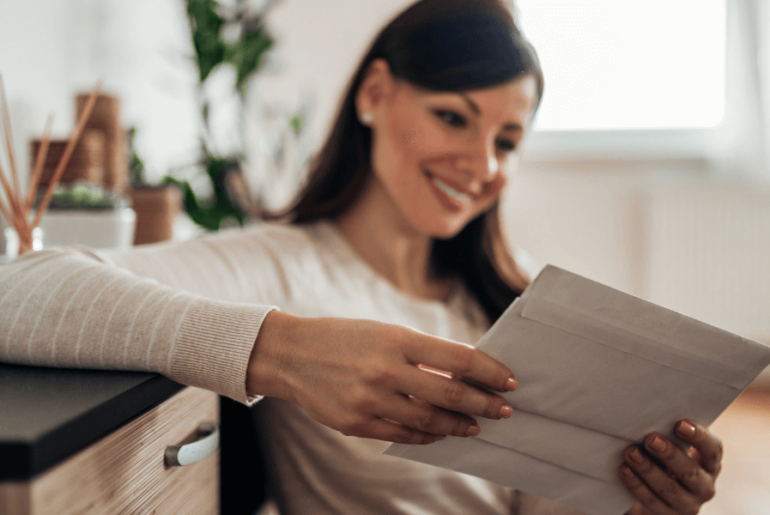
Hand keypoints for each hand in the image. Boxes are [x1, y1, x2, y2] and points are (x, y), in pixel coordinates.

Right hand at [247, 311, 516, 443]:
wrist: (290, 354)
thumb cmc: (344, 337)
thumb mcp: (385, 332)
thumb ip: (421, 353)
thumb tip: (464, 374)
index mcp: (396, 339)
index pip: (458, 358)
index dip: (490, 371)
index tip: (509, 381)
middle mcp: (385, 370)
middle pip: (450, 395)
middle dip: (484, 404)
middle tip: (504, 411)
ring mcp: (369, 400)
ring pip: (429, 422)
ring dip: (459, 425)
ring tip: (474, 425)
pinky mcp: (355, 424)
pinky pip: (402, 435)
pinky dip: (427, 436)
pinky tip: (440, 433)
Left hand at [619, 420, 721, 514]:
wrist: (655, 493)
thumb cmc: (664, 458)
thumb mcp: (673, 447)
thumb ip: (669, 434)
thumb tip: (650, 412)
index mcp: (710, 464)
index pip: (713, 451)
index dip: (699, 437)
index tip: (680, 424)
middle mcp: (705, 486)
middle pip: (690, 471)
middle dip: (670, 454)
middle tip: (651, 438)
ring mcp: (688, 505)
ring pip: (669, 488)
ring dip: (648, 469)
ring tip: (631, 452)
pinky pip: (652, 502)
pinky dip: (637, 485)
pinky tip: (624, 470)